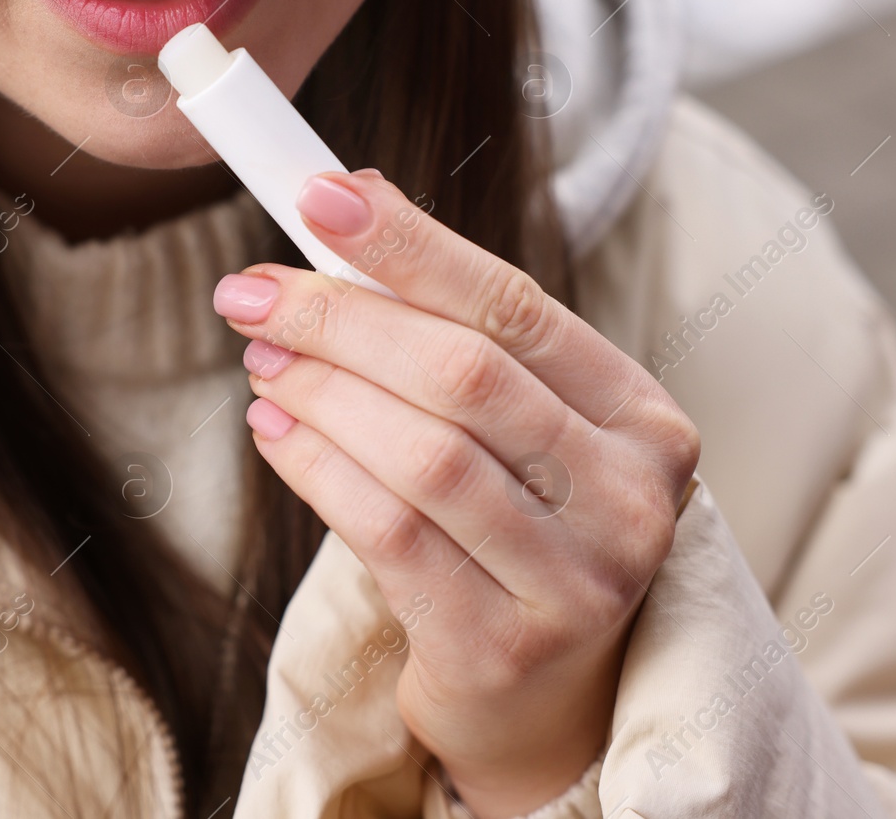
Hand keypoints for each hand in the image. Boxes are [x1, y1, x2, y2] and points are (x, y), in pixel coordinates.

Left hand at [212, 169, 700, 817]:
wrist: (544, 698)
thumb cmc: (519, 532)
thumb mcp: (518, 428)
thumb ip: (456, 329)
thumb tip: (350, 198)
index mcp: (643, 420)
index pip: (518, 307)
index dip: (412, 246)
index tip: (320, 196)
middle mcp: (630, 498)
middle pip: (465, 376)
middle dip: (342, 318)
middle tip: (252, 290)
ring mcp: (577, 582)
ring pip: (424, 454)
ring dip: (322, 391)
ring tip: (261, 358)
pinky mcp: (504, 647)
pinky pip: (389, 534)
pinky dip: (317, 468)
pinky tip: (273, 429)